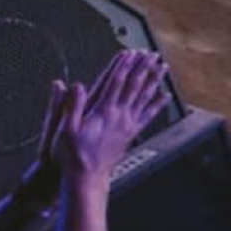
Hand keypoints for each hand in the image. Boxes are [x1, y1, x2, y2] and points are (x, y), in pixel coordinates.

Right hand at [51, 52, 169, 189]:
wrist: (86, 178)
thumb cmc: (73, 156)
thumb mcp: (64, 130)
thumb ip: (71, 106)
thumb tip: (75, 86)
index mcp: (103, 112)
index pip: (116, 82)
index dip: (124, 66)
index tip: (131, 52)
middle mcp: (120, 115)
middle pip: (135, 86)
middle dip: (143, 68)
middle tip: (152, 54)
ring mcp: (128, 124)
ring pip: (145, 97)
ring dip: (154, 80)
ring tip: (163, 67)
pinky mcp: (132, 133)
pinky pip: (149, 115)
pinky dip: (158, 104)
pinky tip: (165, 96)